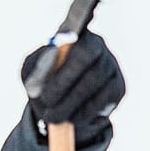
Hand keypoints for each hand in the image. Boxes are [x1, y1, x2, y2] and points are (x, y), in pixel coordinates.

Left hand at [21, 31, 124, 146]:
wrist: (59, 103)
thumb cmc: (43, 81)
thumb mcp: (31, 73)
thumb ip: (34, 70)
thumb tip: (40, 77)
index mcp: (73, 36)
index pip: (75, 32)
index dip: (71, 36)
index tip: (62, 43)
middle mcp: (97, 46)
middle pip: (84, 58)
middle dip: (63, 81)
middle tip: (46, 101)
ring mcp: (110, 66)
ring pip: (93, 82)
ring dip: (70, 102)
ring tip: (52, 117)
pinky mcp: (118, 87)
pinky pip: (104, 99)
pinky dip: (85, 111)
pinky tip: (72, 118)